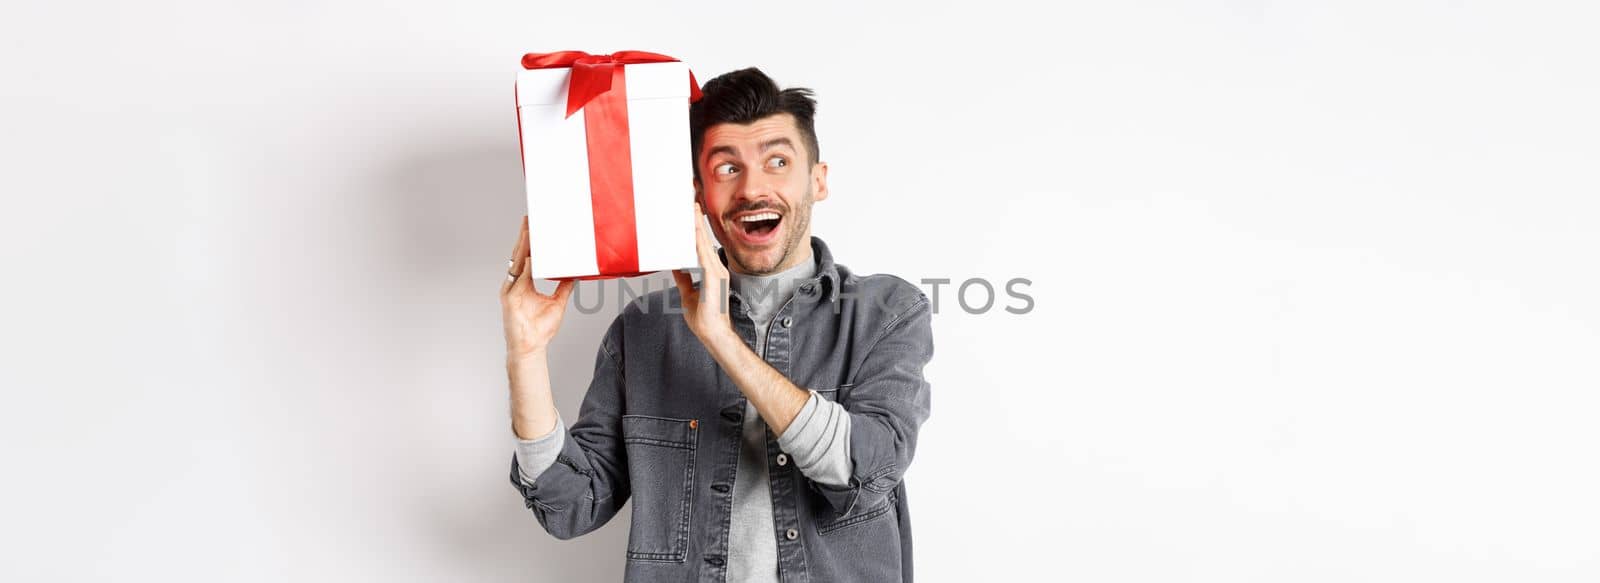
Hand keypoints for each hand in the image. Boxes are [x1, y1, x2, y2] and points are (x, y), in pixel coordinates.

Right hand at [500, 215, 575, 359]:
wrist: (531, 349)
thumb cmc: (540, 330)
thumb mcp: (557, 303)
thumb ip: (564, 287)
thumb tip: (573, 274)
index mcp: (523, 284)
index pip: (526, 257)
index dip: (530, 242)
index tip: (534, 226)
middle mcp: (515, 285)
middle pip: (518, 255)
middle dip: (524, 236)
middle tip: (529, 219)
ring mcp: (511, 291)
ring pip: (517, 263)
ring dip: (523, 246)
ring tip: (529, 230)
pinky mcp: (510, 300)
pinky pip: (519, 280)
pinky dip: (526, 268)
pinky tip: (531, 257)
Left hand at [672, 203, 733, 343]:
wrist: (713, 334)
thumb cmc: (704, 318)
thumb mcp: (688, 294)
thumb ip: (683, 279)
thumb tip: (676, 267)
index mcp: (712, 271)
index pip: (702, 244)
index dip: (696, 227)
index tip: (691, 211)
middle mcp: (716, 268)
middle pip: (704, 238)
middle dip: (697, 219)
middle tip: (691, 200)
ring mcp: (716, 272)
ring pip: (704, 242)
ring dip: (696, 224)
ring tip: (690, 207)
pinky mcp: (713, 278)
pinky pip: (703, 254)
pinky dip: (697, 240)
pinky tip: (692, 228)